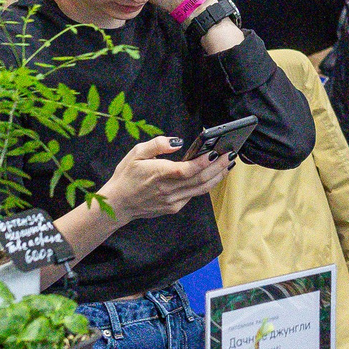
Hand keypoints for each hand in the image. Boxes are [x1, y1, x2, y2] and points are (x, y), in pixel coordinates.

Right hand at [99, 134, 229, 224]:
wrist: (118, 204)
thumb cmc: (126, 176)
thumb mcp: (136, 153)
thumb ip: (157, 144)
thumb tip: (177, 141)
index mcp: (159, 174)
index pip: (189, 169)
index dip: (205, 161)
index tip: (218, 151)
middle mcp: (169, 189)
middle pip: (200, 180)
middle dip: (218, 167)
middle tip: (230, 155)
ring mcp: (172, 201)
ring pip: (201, 189)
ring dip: (217, 177)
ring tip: (228, 165)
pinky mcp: (174, 207)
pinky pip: (193, 195)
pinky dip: (205, 185)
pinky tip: (212, 175)